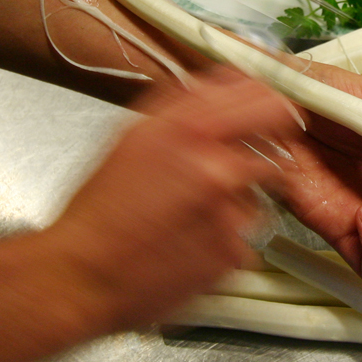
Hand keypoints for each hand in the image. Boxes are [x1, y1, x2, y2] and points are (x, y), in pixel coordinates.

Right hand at [47, 69, 298, 333]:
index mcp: (183, 127)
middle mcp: (213, 162)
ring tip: (198, 210)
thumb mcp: (132, 138)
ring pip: (266, 184)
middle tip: (256, 148)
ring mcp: (229, 208)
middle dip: (273, 132)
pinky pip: (249, 231)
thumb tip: (223, 85)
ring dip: (243, 192)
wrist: (83, 276)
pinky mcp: (235, 250)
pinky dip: (228, 234)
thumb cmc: (99, 212)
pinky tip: (193, 241)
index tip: (268, 103)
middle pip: (278, 126)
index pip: (257, 90)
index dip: (268, 95)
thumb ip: (182, 108)